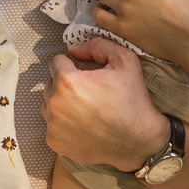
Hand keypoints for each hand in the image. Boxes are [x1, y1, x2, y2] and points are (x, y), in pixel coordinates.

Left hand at [44, 37, 166, 169]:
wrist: (139, 142)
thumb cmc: (133, 101)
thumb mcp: (124, 60)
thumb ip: (97, 46)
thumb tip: (73, 49)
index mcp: (67, 81)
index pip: (56, 61)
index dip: (72, 64)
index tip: (85, 72)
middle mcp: (54, 104)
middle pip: (51, 83)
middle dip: (66, 84)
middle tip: (89, 92)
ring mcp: (53, 126)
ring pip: (48, 104)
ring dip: (62, 103)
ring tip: (86, 109)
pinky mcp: (55, 142)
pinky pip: (52, 125)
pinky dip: (64, 123)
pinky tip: (84, 125)